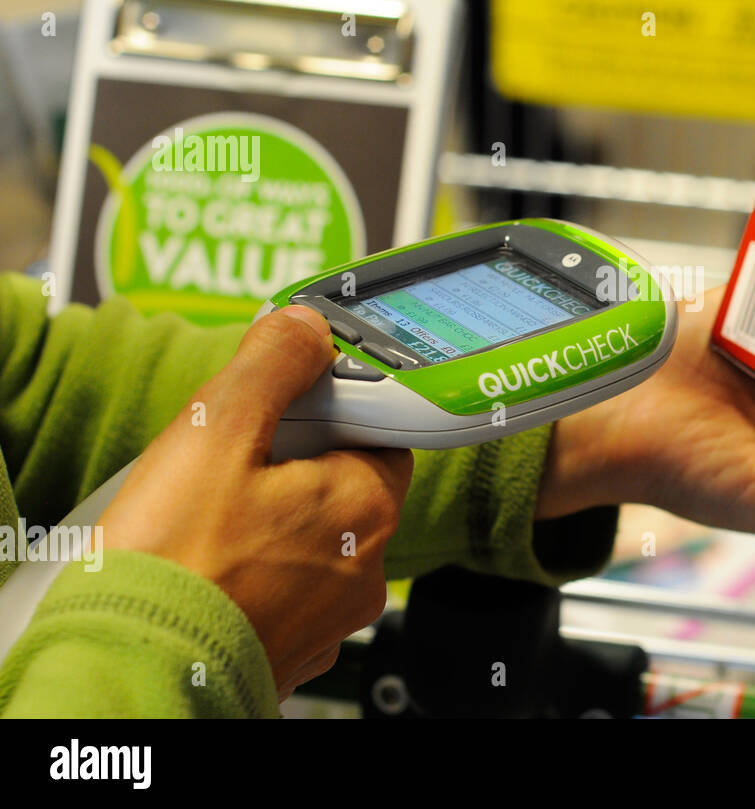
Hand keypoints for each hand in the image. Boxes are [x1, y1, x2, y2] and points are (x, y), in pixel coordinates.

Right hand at [100, 305, 413, 700]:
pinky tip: (209, 563)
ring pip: (314, 535)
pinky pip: (288, 586)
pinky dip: (258, 569)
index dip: (328, 405)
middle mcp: (367, 564)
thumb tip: (307, 327)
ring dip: (274, 516)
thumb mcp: (218, 431)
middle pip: (345, 479)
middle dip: (294, 461)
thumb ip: (273, 365)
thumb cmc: (174, 563)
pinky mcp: (296, 646)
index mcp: (367, 504)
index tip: (279, 408)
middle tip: (229, 463)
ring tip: (208, 517)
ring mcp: (333, 613)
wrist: (134, 668)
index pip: (380, 426)